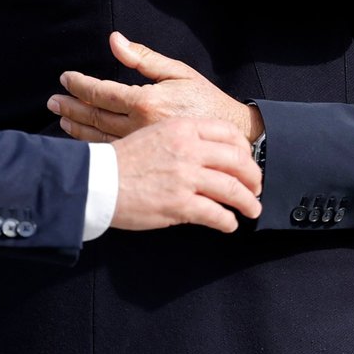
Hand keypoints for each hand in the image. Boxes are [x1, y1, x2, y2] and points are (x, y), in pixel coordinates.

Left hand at [48, 32, 262, 142]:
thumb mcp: (177, 71)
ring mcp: (142, 144)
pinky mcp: (146, 157)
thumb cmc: (205, 99)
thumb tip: (115, 40)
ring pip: (99, 136)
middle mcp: (140, 124)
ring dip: (77, 126)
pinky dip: (93, 144)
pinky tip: (82, 138)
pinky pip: (112, 150)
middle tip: (52, 100)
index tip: (65, 78)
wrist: (230, 134)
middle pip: (95, 115)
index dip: (80, 85)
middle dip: (71, 106)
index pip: (101, 92)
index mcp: (146, 101)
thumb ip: (143, 58)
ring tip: (61, 118)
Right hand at [109, 116, 261, 232]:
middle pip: (238, 161)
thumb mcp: (153, 134)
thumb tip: (205, 154)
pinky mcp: (180, 204)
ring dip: (248, 202)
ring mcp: (185, 177)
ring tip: (252, 210)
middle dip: (253, 177)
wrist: (96, 181)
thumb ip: (181, 139)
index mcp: (182, 128)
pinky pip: (216, 214)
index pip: (228, 134)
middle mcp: (188, 149)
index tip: (247, 161)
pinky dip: (227, 221)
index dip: (245, 150)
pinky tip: (229, 224)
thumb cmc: (121, 160)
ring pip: (232, 188)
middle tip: (256, 188)